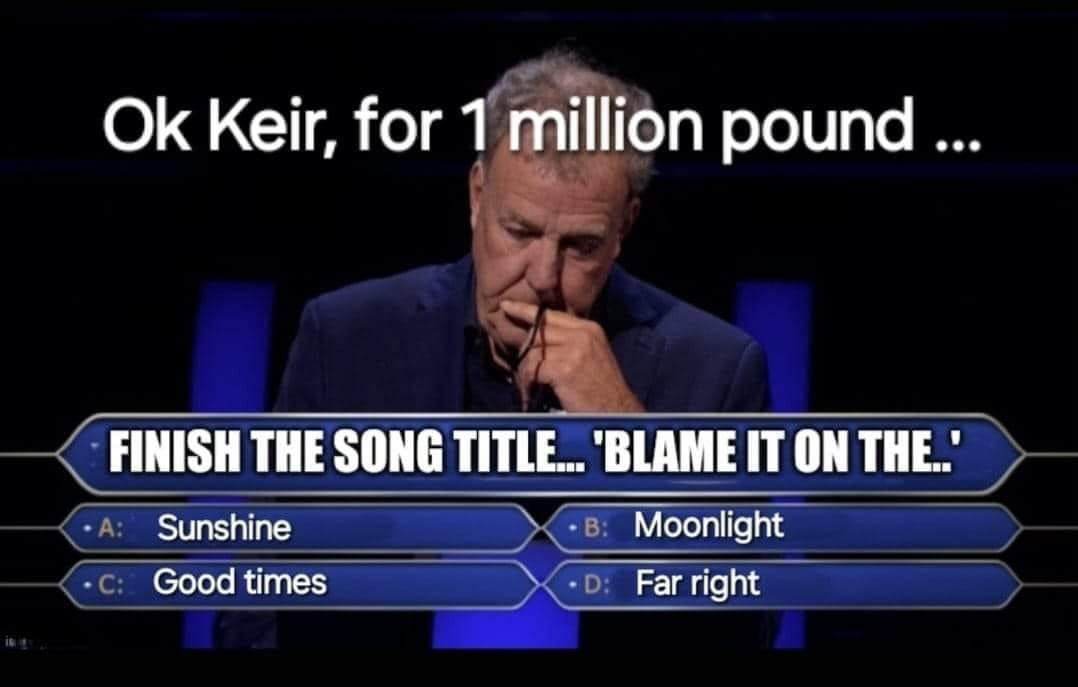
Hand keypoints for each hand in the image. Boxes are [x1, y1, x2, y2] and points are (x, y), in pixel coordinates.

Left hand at [500, 300, 644, 412]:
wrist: (617, 411)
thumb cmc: (602, 389)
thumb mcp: (592, 355)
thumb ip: (570, 342)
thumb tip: (538, 339)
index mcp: (589, 329)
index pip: (551, 315)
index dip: (526, 310)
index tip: (507, 306)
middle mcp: (582, 334)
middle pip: (538, 331)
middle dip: (523, 348)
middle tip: (518, 367)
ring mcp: (574, 350)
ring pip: (532, 351)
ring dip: (525, 371)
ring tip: (527, 386)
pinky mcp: (565, 369)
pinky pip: (532, 369)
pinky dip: (527, 383)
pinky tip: (530, 393)